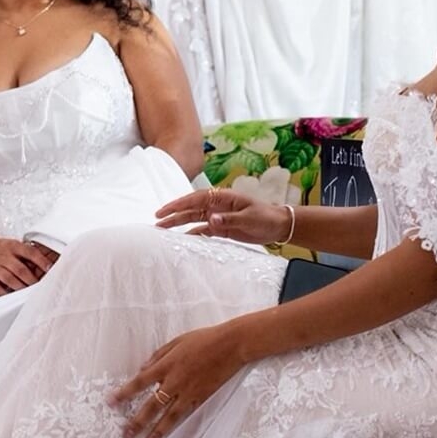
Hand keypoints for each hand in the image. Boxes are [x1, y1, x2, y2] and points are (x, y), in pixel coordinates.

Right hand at [0, 233, 57, 295]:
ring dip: (20, 287)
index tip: (50, 268)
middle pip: (20, 269)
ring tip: (29, 292)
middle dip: (32, 280)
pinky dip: (5, 292)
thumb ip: (28, 255)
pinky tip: (13, 295)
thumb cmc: (1, 249)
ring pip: (9, 279)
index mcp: (13, 246)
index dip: (41, 261)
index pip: (29, 252)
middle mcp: (3, 256)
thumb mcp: (14, 245)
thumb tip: (47, 266)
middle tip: (41, 287)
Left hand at [109, 324, 246, 437]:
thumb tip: (143, 369)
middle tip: (125, 434)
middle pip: (151, 406)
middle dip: (137, 421)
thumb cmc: (204, 339)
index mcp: (166, 366)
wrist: (232, 345)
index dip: (124, 394)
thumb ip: (157, 356)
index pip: (139, 383)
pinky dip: (185, 430)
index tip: (110, 402)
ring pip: (170, 416)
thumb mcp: (177, 342)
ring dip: (157, 431)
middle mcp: (175, 382)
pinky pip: (190, 416)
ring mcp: (190, 392)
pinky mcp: (203, 397)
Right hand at [155, 187, 292, 244]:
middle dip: (174, 214)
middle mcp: (218, 206)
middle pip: (191, 209)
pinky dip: (193, 234)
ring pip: (194, 219)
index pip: (195, 200)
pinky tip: (182, 239)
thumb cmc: (266, 217)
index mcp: (223, 198)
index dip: (178, 204)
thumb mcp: (248, 219)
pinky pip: (204, 230)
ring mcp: (219, 217)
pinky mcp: (223, 228)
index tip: (164, 210)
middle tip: (157, 220)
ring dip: (180, 224)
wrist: (279, 225)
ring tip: (163, 229)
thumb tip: (210, 220)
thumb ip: (229, 220)